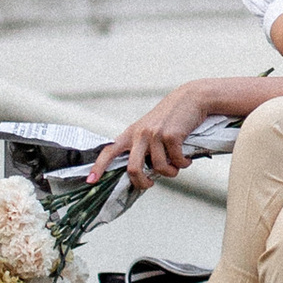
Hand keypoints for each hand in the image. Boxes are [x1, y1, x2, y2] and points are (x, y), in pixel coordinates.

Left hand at [99, 82, 217, 191]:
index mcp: (132, 133)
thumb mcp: (151, 129)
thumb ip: (143, 147)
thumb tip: (143, 174)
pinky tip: (186, 158)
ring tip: (177, 165)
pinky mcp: (171, 135)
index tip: (91, 180)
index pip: (109, 150)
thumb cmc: (172, 117)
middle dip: (142, 182)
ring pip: (159, 168)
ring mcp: (155, 134)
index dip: (99, 167)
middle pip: (133, 168)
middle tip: (150, 184)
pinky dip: (184, 163)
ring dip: (171, 172)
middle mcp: (140, 134)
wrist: (192, 98)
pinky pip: (177, 162)